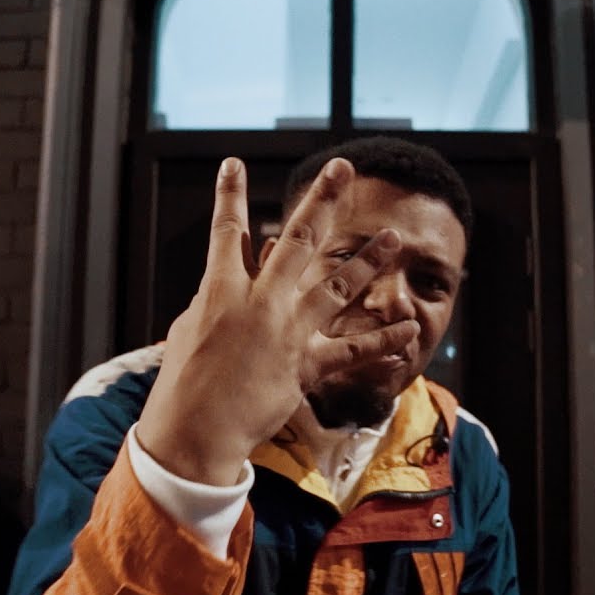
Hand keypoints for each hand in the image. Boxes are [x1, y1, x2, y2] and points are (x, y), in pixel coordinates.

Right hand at [135, 156, 418, 485]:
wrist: (195, 431)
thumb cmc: (183, 384)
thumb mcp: (188, 331)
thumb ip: (213, 302)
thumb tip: (228, 284)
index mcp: (220, 290)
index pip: (225, 232)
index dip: (229, 194)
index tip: (234, 164)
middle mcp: (260, 302)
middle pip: (298, 239)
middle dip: (321, 199)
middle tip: (341, 167)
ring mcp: (287, 332)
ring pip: (337, 285)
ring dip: (368, 260)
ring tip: (393, 237)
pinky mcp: (306, 365)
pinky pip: (353, 351)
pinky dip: (384, 340)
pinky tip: (411, 328)